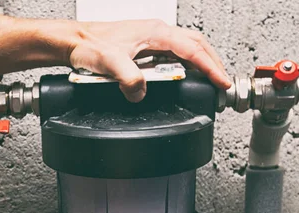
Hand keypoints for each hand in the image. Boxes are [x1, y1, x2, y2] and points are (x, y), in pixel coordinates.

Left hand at [67, 19, 230, 101]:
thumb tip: (141, 93)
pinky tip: (186, 76)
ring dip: (202, 63)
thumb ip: (129, 79)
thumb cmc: (89, 45)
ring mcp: (152, 39)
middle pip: (197, 44)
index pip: (193, 50)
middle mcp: (157, 33)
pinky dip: (187, 65)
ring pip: (187, 48)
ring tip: (211, 79)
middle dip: (214, 63)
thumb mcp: (109, 63)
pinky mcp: (146, 48)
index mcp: (155, 32)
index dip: (210, 67)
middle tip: (223, 83)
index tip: (223, 82)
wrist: (74, 41)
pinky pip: (174, 55)